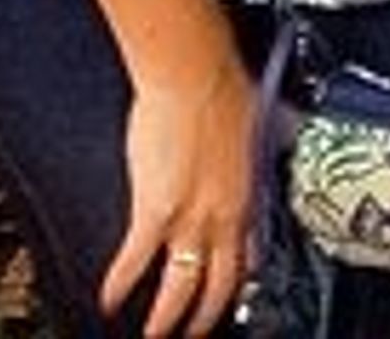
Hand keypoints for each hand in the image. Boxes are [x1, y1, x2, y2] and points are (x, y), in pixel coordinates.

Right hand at [105, 41, 256, 336]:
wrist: (194, 75)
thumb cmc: (225, 87)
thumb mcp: (261, 118)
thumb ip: (266, 135)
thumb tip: (280, 124)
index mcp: (250, 194)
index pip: (249, 253)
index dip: (240, 280)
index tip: (232, 295)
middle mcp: (225, 215)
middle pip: (219, 283)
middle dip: (206, 316)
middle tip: (196, 333)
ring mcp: (190, 218)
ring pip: (180, 286)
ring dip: (166, 317)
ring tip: (155, 334)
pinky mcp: (154, 211)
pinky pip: (135, 261)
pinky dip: (120, 285)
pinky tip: (109, 300)